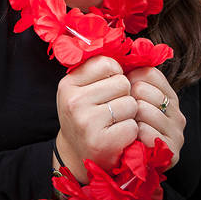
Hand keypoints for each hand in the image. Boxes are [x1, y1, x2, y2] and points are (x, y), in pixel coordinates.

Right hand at [56, 56, 138, 183]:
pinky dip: (130, 131)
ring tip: (114, 121)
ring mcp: (86, 123)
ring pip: (131, 104)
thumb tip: (122, 45)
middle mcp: (74, 101)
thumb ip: (94, 70)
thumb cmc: (84, 115)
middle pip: (122, 83)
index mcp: (68, 84)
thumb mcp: (79, 89)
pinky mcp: (101, 143)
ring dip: (128, 114)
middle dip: (123, 95)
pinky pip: (133, 126)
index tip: (108, 85)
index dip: (115, 73)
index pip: (106, 63)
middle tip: (111, 107)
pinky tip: (117, 136)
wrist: (76, 154)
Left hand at [127, 67, 185, 168]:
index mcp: (168, 95)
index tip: (123, 91)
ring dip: (128, 116)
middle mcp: (177, 112)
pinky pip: (143, 131)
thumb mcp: (129, 98)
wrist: (126, 160)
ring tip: (126, 124)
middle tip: (122, 111)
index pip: (148, 72)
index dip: (130, 79)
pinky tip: (130, 138)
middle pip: (143, 88)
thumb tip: (117, 53)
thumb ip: (128, 78)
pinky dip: (132, 133)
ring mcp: (176, 132)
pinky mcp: (171, 151)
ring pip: (142, 108)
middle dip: (127, 98)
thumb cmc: (124, 124)